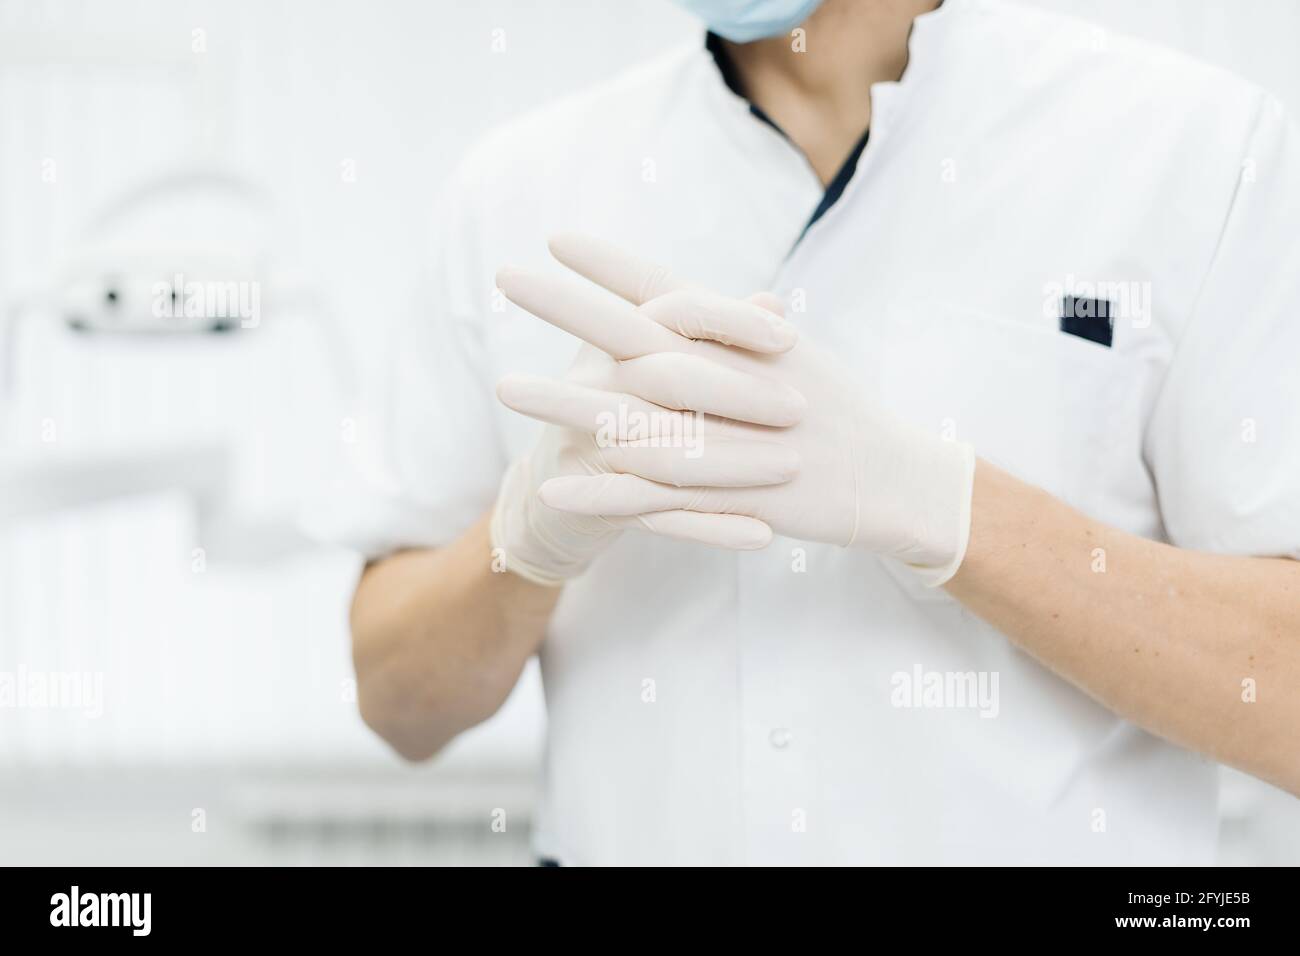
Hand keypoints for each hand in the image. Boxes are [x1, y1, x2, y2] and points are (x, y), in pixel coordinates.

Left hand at [499, 235, 976, 584]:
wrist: (893, 478)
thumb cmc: (839, 412)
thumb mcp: (791, 359)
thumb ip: (735, 330)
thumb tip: (684, 304)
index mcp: (745, 342)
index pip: (669, 288)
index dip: (612, 264)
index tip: (556, 238)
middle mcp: (731, 381)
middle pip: (636, 336)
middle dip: (568, 306)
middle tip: (505, 278)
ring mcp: (730, 440)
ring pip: (632, 417)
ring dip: (563, 403)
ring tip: (502, 388)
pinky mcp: (729, 497)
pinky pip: (652, 497)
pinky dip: (600, 494)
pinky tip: (550, 487)